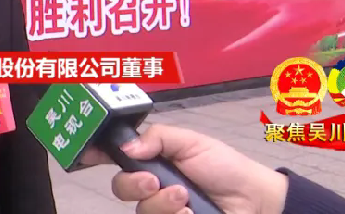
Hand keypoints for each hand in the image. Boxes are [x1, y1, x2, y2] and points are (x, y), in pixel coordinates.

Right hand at [81, 124, 288, 213]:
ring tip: (184, 198)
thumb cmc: (225, 167)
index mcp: (152, 161)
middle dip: (133, 183)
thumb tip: (127, 147)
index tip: (88, 154)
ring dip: (160, 203)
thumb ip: (159, 137)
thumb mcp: (192, 142)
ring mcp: (162, 210)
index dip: (97, 154)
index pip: (117, 157)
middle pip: (120, 188)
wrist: (256, 201)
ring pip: (139, 210)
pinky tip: (191, 213)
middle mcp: (152, 187)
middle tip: (154, 180)